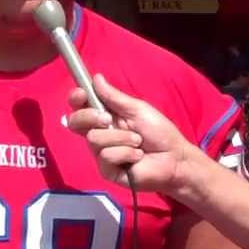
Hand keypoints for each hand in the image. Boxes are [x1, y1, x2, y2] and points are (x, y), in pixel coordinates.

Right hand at [66, 73, 193, 191]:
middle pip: (75, 122)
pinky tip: (137, 156)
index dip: (76, 98)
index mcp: (104, 117)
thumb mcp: (137, 109)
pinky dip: (126, 153)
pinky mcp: (106, 170)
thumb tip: (96, 78)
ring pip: (94, 139)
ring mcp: (100, 153)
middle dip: (91, 117)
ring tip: (138, 142)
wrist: (173, 158)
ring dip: (121, 138)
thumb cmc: (159, 132)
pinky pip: (106, 156)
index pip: (80, 107)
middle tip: (110, 119)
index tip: (82, 93)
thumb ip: (115, 97)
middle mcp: (99, 134)